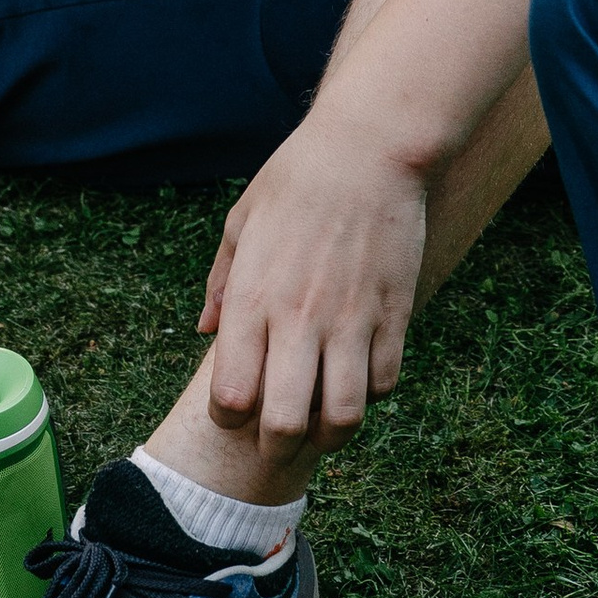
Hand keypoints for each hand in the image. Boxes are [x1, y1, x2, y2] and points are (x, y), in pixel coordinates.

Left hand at [196, 112, 430, 448]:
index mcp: (252, 299)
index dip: (229, 418)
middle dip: (275, 448)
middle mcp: (299, 319)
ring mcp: (351, 322)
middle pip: (284, 423)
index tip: (235, 409)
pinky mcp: (394, 317)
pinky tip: (357, 380)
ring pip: (342, 417)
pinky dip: (368, 396)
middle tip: (276, 441)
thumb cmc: (295, 180)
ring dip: (330, 436)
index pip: (232, 395)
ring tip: (321, 425)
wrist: (367, 150)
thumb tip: (204, 332)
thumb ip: (221, 284)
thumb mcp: (240, 224)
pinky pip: (383, 384)